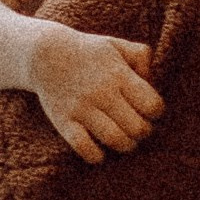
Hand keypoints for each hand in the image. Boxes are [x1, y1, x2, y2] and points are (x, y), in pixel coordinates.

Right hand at [28, 20, 161, 163]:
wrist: (43, 54)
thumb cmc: (86, 51)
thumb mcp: (116, 44)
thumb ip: (140, 55)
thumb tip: (150, 79)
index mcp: (118, 74)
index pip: (152, 105)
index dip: (155, 112)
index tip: (148, 110)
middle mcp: (102, 92)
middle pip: (137, 127)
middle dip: (143, 132)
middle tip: (137, 128)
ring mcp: (81, 108)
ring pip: (115, 139)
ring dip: (125, 145)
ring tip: (124, 140)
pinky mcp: (63, 121)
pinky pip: (83, 147)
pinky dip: (95, 155)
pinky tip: (99, 151)